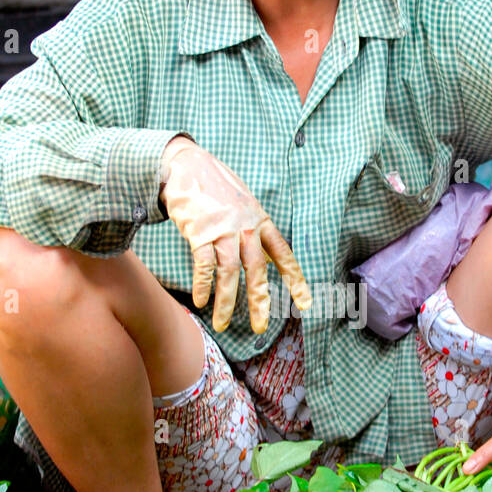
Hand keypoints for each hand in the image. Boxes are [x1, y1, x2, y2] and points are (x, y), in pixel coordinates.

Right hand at [159, 137, 311, 334]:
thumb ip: (254, 227)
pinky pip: (204, 265)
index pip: (282, 254)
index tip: (304, 303)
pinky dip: (202, 285)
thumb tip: (260, 253)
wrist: (186, 164)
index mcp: (261, 220)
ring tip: (221, 324)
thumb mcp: (244, 201)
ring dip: (225, 302)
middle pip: (256, 270)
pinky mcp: (200, 232)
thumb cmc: (215, 184)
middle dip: (259, 301)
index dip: (294, 279)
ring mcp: (223, 231)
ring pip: (229, 273)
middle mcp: (246, 228)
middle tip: (260, 327)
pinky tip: (200, 301)